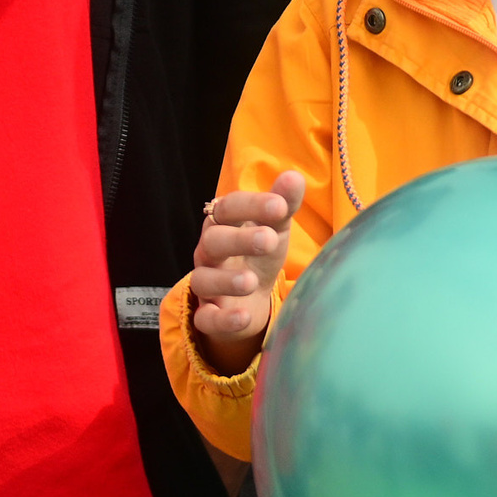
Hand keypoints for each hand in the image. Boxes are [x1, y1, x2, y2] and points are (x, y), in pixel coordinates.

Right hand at [188, 170, 305, 375]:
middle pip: (213, 241)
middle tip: (268, 240)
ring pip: (203, 279)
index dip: (252, 205)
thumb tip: (294, 177)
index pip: (230, 207)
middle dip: (239, 240)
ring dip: (227, 280)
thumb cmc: (260, 255)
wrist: (250, 300)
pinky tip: (242, 316)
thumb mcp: (275, 228)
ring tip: (251, 281)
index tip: (279, 206)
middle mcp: (208, 252)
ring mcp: (205, 284)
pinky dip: (222, 319)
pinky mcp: (207, 316)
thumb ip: (283, 204)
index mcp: (224, 224)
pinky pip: (206, 318)